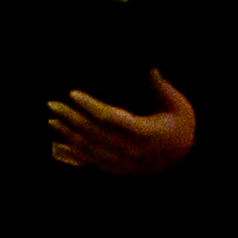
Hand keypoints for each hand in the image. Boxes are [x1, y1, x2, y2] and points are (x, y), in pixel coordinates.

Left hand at [40, 69, 195, 178]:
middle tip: (52, 104)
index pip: (111, 119)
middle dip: (71, 118)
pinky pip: (93, 164)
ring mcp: (125, 165)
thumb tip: (148, 65)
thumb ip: (161, 86)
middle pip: (95, 134)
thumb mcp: (178, 104)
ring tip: (52, 120)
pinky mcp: (120, 171)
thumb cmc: (181, 124)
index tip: (72, 93)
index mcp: (145, 133)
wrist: (185, 155)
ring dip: (69, 135)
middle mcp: (132, 152)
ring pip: (91, 150)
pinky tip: (61, 145)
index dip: (89, 106)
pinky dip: (76, 153)